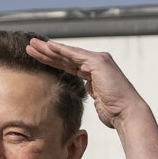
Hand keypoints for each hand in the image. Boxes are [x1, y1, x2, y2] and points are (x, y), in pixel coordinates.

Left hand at [26, 37, 145, 129]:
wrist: (127, 114)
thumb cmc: (114, 113)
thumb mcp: (98, 101)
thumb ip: (91, 93)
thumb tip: (86, 92)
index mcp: (94, 72)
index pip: (69, 65)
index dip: (52, 61)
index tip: (38, 58)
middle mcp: (96, 62)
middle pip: (66, 57)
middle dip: (47, 52)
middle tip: (30, 46)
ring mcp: (98, 60)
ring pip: (68, 53)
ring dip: (49, 49)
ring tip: (32, 44)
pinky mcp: (97, 62)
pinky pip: (74, 54)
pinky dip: (61, 50)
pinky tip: (48, 47)